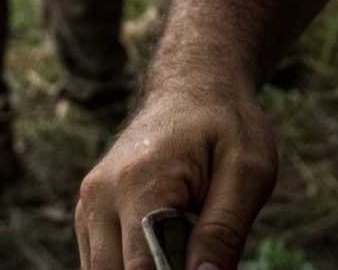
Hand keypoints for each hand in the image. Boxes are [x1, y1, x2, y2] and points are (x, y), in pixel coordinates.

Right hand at [75, 82, 279, 269]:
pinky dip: (132, 265)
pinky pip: (102, 262)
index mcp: (138, 183)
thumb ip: (224, 230)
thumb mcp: (248, 170)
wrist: (192, 85)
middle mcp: (99, 195)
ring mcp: (88, 205)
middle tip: (199, 255)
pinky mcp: (89, 213)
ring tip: (185, 243)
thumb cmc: (225, 124)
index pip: (140, 269)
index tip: (201, 267)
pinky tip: (166, 247)